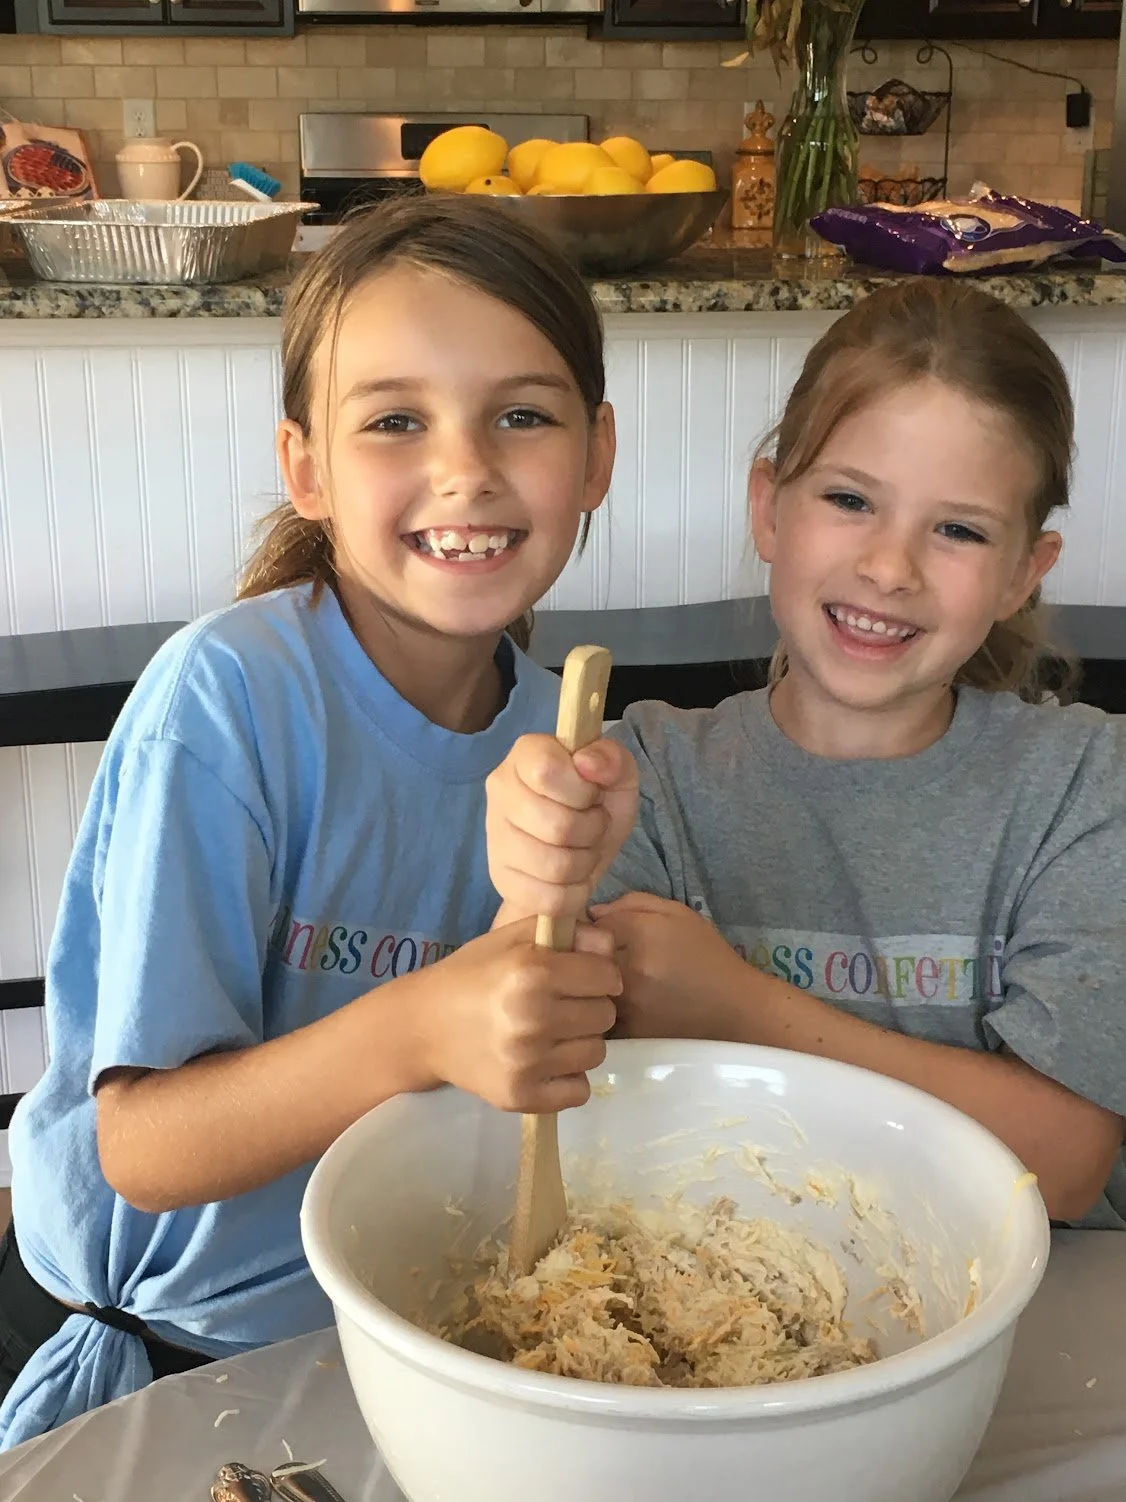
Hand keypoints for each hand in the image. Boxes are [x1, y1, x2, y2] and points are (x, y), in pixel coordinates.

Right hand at [411, 918, 620, 1113]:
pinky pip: (578, 1091)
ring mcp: (527, 1062)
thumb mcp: (513, 938)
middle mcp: (533, 1017)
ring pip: (596, 1053)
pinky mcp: (520, 1096)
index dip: (600, 974)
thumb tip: (610, 947)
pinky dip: (568, 1078)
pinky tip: (547, 1062)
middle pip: (606, 1016)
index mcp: (533, 972)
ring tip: (553, 1033)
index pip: (608, 977)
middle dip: (591, 1007)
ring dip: (581, 1042)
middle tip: (564, 1006)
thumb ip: (568, 933)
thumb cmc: (472, 975)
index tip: (582, 977)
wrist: (423, 1027)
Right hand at [486, 733, 638, 920]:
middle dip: (591, 830)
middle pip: (556, 825)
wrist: (582, 849)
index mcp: (525, 755)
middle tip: (593, 825)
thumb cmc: (597, 804)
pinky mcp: (501, 879)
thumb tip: (588, 764)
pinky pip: (548, 898)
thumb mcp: (618, 776)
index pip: (546, 770)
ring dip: (585, 862)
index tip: (590, 792)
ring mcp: (495, 837)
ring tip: (583, 848)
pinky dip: (574, 893)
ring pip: (555, 866)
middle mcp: (500, 791)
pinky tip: (573, 877)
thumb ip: (612, 759)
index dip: (581, 790)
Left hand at [591, 893, 744, 1041]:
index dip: (591, 927)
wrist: (735, 1010)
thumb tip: (593, 912)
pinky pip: (598, 1014)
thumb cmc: (708, 955)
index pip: (591, 925)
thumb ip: (633, 904)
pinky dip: (600, 1007)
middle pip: (582, 957)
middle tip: (595, 956)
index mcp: (641, 935)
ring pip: (587, 987)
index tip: (598, 932)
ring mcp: (626, 1005)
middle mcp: (629, 970)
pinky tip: (616, 1003)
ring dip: (588, 982)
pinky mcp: (628, 1032)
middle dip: (584, 954)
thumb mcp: (678, 914)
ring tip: (602, 980)